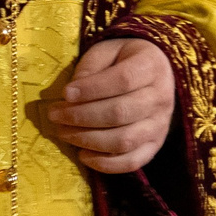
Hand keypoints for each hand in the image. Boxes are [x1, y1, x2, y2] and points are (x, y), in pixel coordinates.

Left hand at [48, 36, 174, 173]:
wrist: (155, 74)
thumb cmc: (124, 60)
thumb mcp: (106, 50)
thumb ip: (90, 67)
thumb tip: (71, 95)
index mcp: (151, 66)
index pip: (122, 80)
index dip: (91, 89)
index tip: (65, 93)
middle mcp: (161, 97)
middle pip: (120, 113)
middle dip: (81, 116)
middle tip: (55, 115)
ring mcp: (160, 125)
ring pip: (124, 140)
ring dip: (88, 140)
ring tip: (63, 133)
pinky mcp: (154, 145)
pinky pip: (132, 161)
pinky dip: (106, 164)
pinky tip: (83, 155)